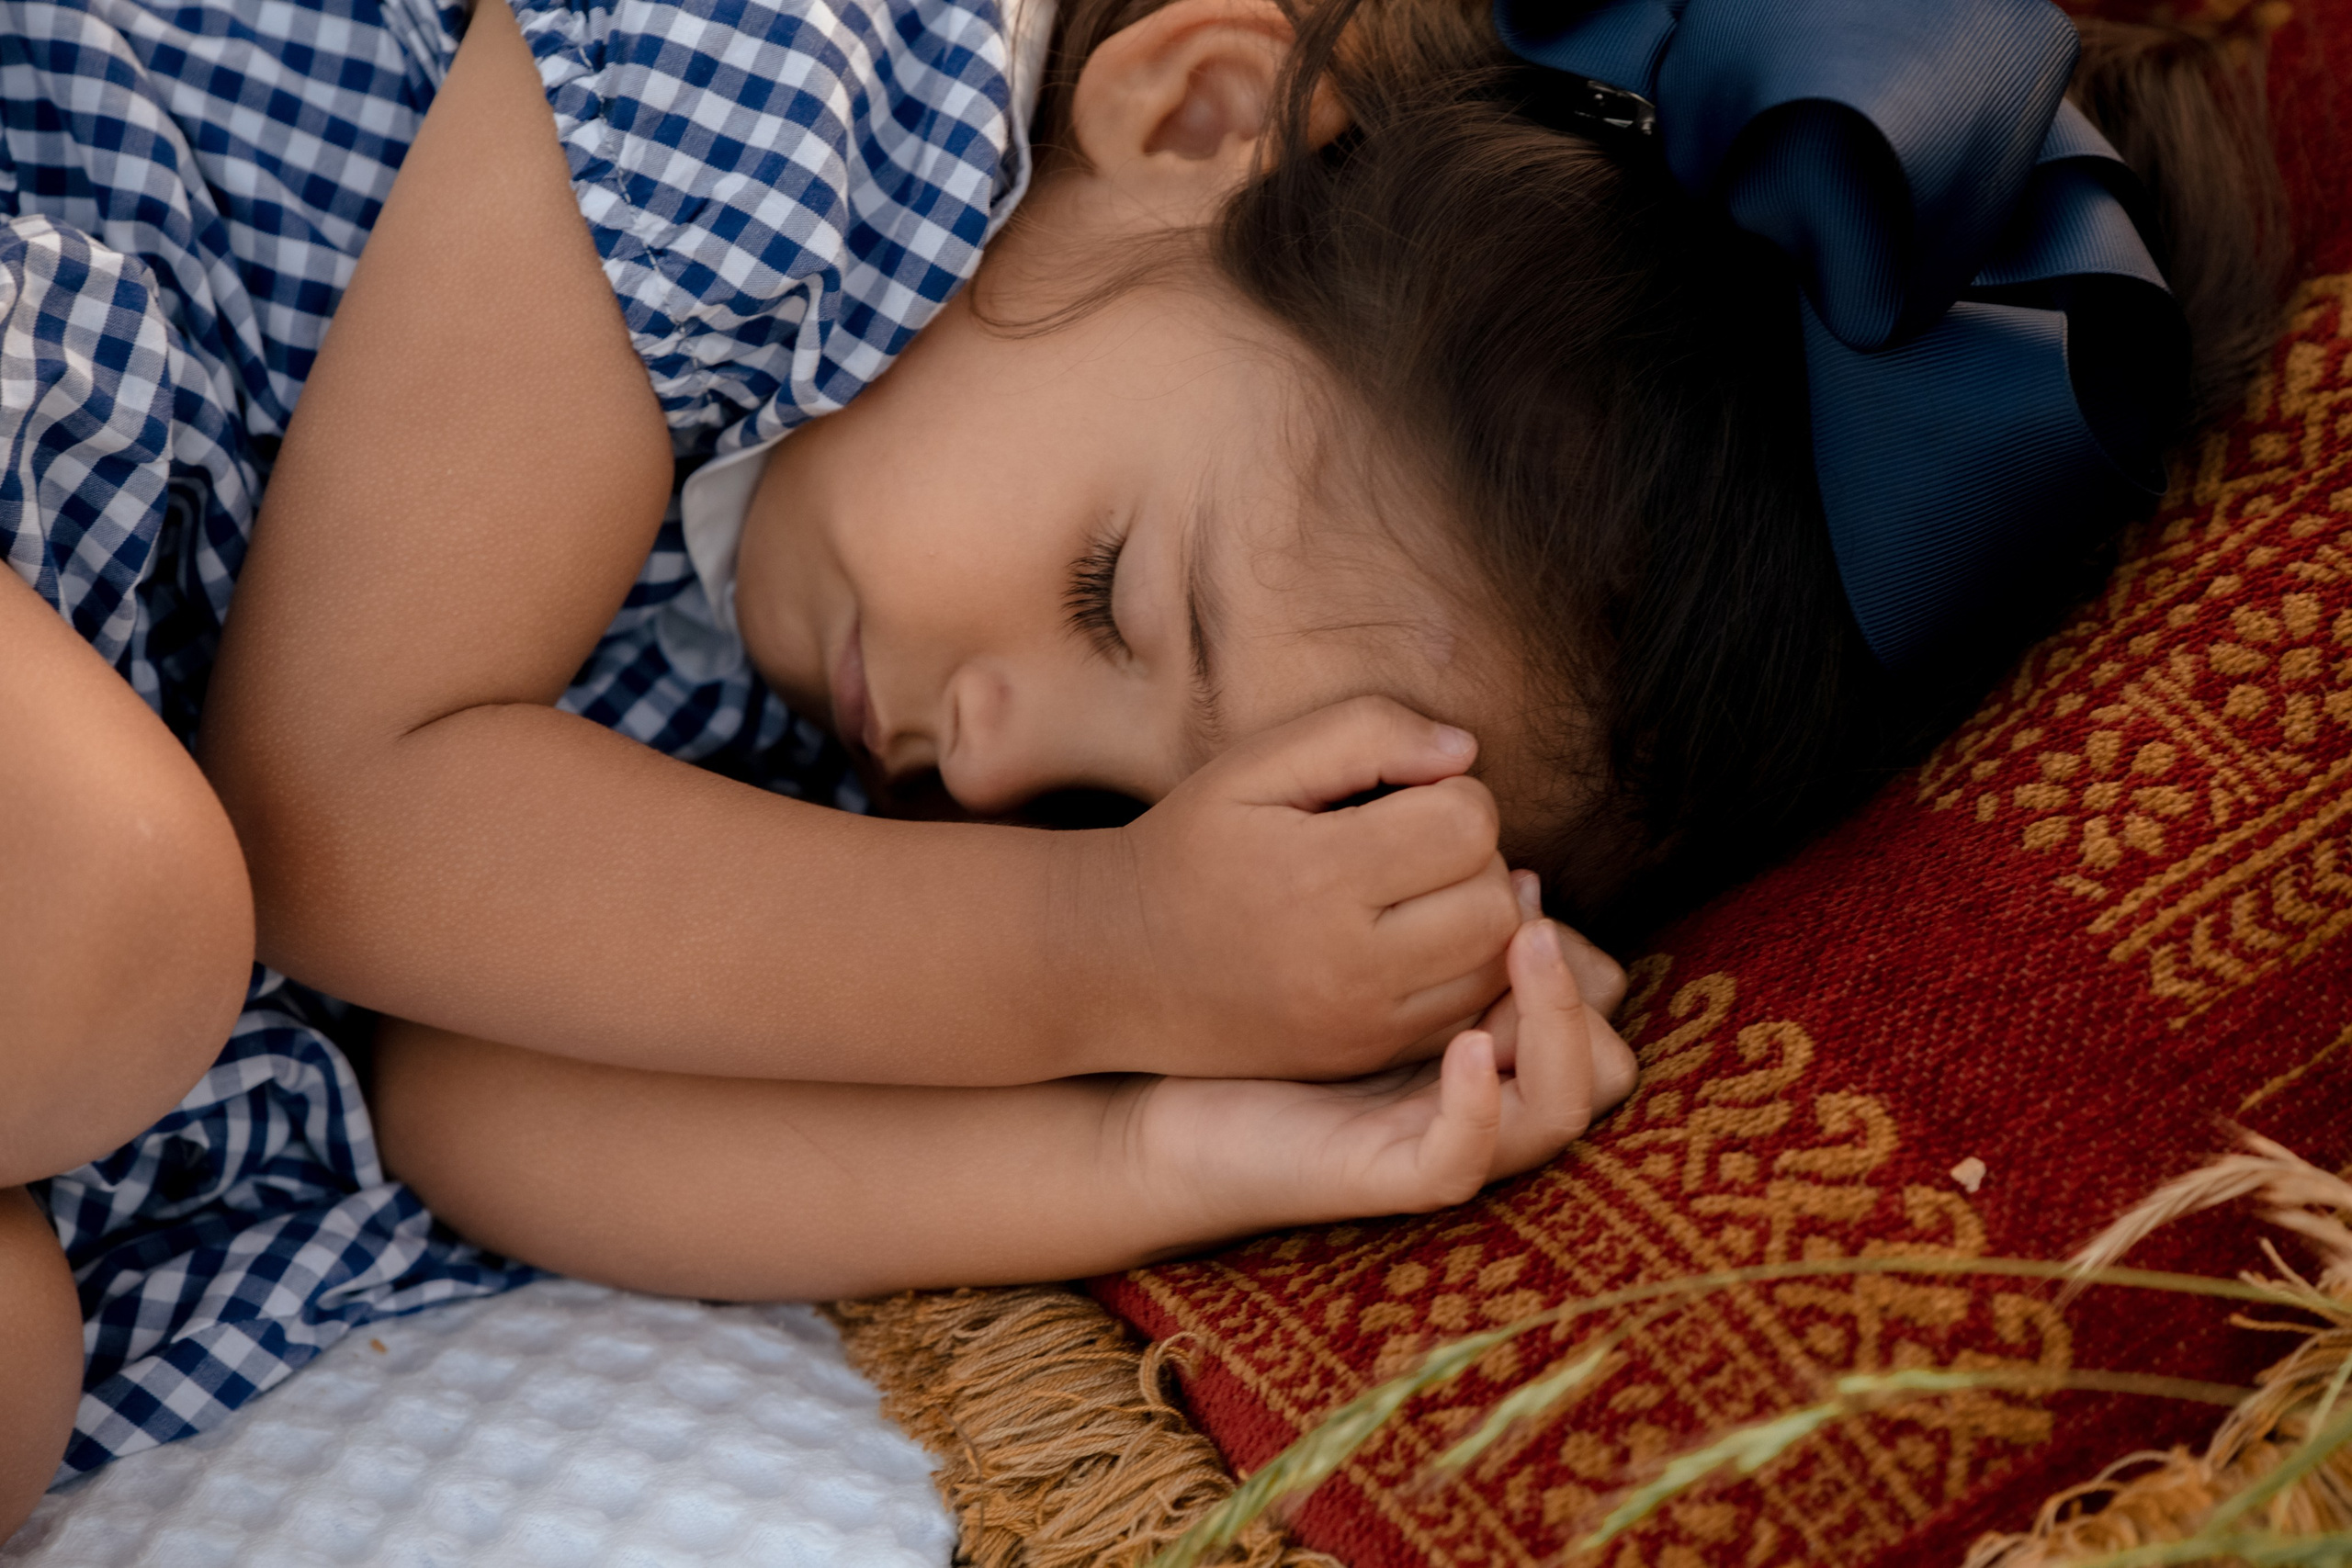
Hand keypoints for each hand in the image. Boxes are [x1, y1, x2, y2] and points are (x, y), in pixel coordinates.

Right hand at [1091, 696, 1520, 1079]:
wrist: (1113, 963)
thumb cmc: (1193, 846)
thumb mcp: (1256, 764)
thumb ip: (1366, 733)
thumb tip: (1466, 751)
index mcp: (1321, 875)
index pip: (1468, 825)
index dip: (1453, 793)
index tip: (1404, 794)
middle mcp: (1349, 962)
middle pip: (1495, 901)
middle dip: (1475, 857)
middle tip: (1418, 843)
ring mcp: (1359, 1022)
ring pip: (1494, 965)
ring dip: (1479, 916)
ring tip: (1423, 890)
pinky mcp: (1363, 1056)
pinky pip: (1464, 1012)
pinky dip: (1462, 970)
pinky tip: (1416, 938)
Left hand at [1131, 910, 1638, 1235]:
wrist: (1162, 1078)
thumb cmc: (1255, 1002)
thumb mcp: (1354, 933)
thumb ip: (1432, 899)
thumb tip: (1523, 869)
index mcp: (1486, 1036)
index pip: (1596, 1007)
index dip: (1581, 949)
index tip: (1518, 881)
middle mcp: (1481, 1095)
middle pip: (1607, 1063)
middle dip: (1587, 992)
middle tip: (1532, 927)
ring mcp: (1436, 1139)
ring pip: (1559, 1111)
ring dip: (1560, 1028)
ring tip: (1524, 948)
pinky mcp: (1381, 1175)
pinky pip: (1464, 1158)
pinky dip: (1481, 1107)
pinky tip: (1468, 1043)